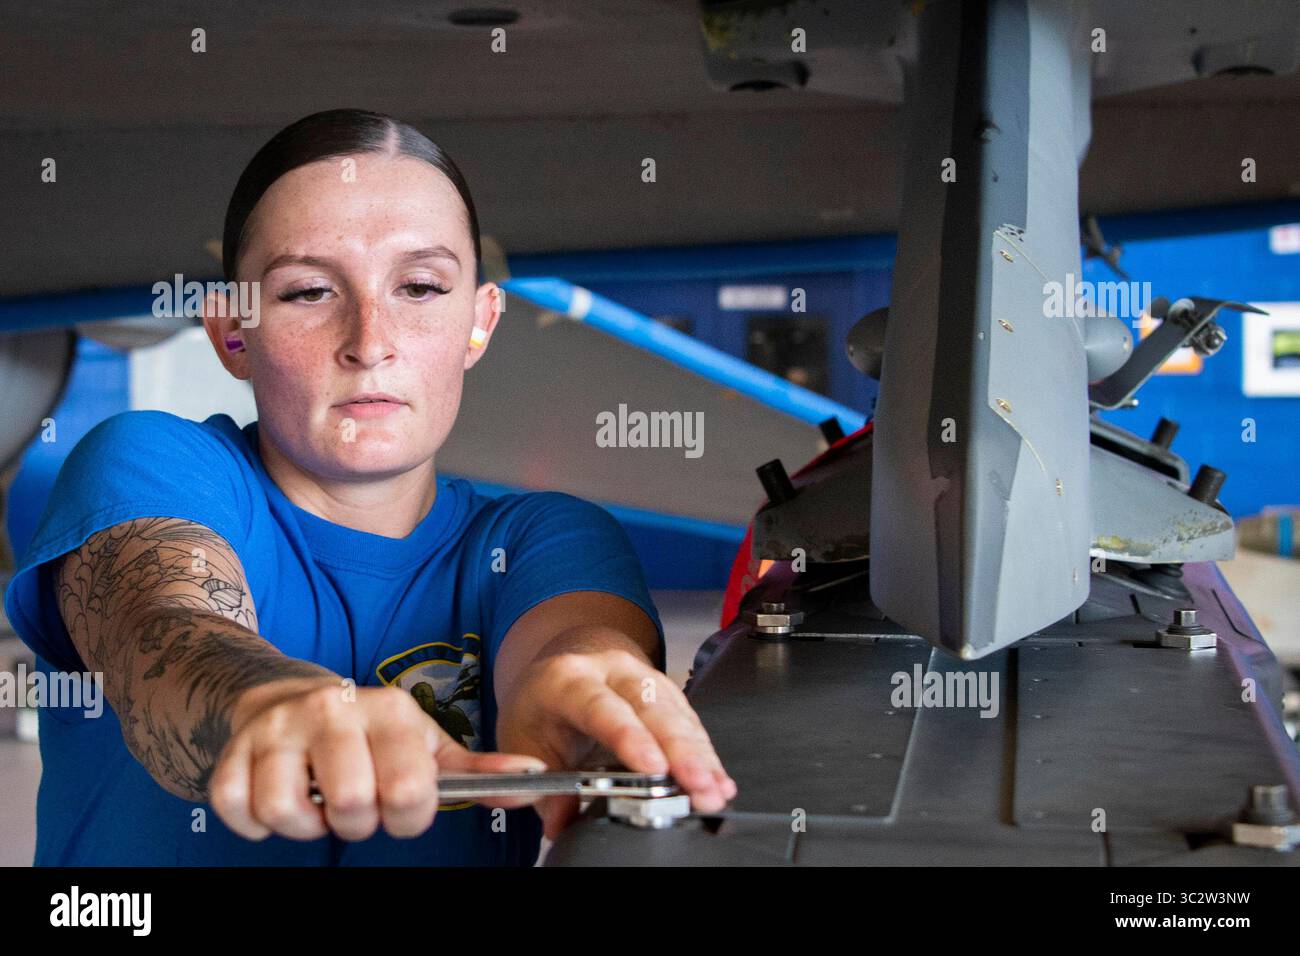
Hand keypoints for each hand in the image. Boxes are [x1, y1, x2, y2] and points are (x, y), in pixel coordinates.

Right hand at [209, 677, 546, 841]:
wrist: (287, 696)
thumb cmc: (369, 733)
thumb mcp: (424, 741)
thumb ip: (476, 768)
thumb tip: (536, 778)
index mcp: (390, 712)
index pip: (410, 790)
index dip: (408, 816)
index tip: (399, 805)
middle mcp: (334, 710)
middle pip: (350, 805)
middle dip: (355, 823)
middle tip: (353, 805)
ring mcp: (280, 728)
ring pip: (287, 810)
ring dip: (304, 825)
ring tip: (317, 800)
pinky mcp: (234, 750)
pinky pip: (237, 808)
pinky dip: (255, 824)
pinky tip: (276, 798)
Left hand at [496, 648, 736, 838]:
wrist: (563, 669)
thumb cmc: (543, 706)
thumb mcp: (523, 741)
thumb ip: (540, 783)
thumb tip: (561, 819)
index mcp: (567, 679)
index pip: (600, 706)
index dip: (628, 736)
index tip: (652, 766)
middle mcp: (611, 671)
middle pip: (652, 707)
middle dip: (680, 750)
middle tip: (698, 786)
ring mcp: (644, 677)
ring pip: (678, 713)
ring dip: (700, 755)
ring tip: (714, 791)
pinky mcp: (667, 692)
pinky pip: (690, 721)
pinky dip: (705, 753)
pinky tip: (718, 779)